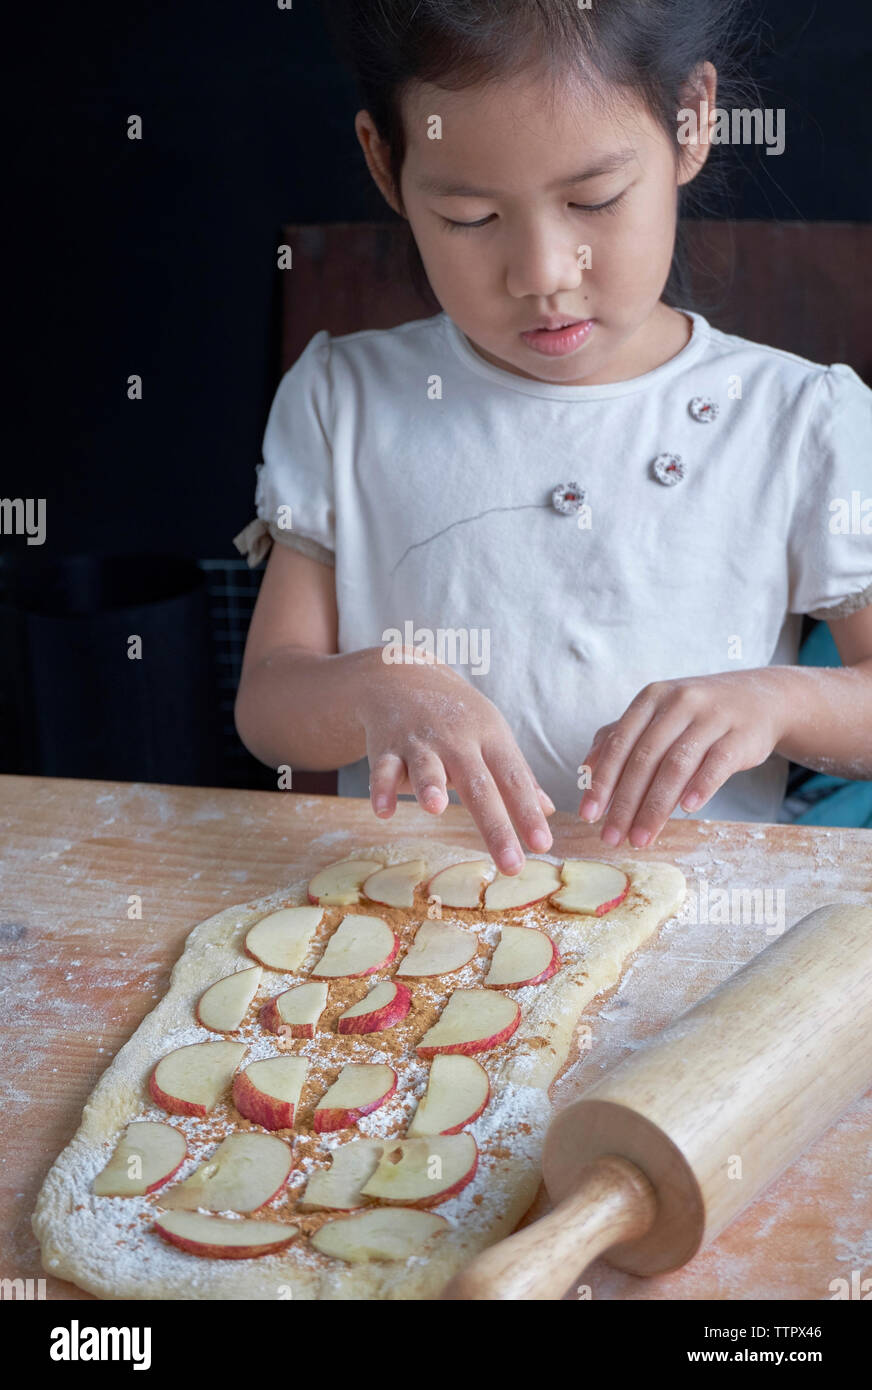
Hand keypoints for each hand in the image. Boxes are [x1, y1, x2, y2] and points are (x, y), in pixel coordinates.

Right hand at [357, 647, 554, 873]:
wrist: (402, 677)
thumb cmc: (456, 715)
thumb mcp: (492, 735)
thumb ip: (517, 775)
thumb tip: (549, 811)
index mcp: (490, 738)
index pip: (514, 779)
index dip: (528, 812)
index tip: (542, 844)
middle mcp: (457, 740)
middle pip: (478, 785)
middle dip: (495, 826)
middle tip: (512, 865)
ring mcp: (420, 742)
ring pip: (427, 767)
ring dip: (431, 786)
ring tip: (437, 809)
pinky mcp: (387, 747)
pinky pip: (383, 770)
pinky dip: (381, 789)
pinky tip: (383, 811)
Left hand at [577, 673, 783, 847]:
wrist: (760, 700)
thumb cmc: (697, 715)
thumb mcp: (657, 716)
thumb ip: (620, 738)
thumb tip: (586, 772)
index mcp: (651, 699)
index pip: (619, 743)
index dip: (602, 781)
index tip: (588, 815)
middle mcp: (679, 703)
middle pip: (645, 759)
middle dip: (625, 803)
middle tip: (613, 837)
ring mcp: (712, 717)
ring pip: (677, 765)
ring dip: (656, 806)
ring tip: (642, 838)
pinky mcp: (741, 735)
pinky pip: (717, 763)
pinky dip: (700, 786)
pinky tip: (687, 810)